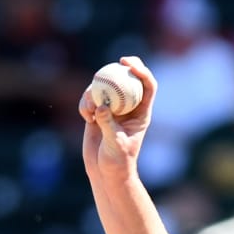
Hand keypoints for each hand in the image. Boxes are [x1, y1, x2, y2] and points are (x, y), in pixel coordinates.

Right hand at [80, 56, 156, 180]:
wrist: (105, 172)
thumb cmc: (117, 162)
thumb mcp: (115, 144)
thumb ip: (108, 124)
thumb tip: (102, 106)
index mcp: (141, 113)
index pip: (148, 87)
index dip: (143, 72)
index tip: (130, 65)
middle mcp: (129, 108)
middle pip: (129, 79)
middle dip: (124, 66)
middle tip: (117, 61)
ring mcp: (112, 109)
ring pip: (105, 87)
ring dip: (95, 92)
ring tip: (90, 109)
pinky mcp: (97, 113)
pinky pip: (90, 99)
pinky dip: (85, 104)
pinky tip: (85, 117)